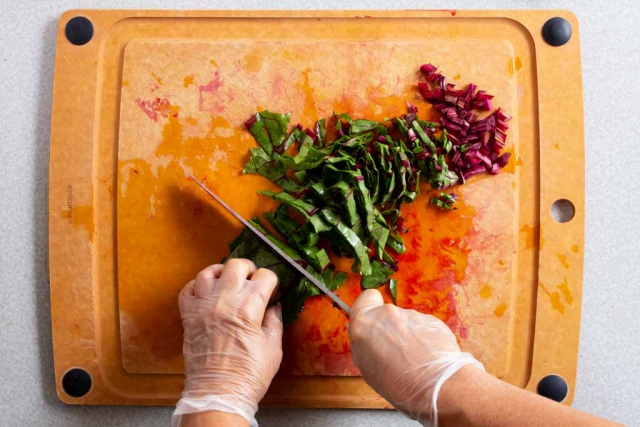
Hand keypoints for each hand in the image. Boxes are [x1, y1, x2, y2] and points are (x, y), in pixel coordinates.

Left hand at [172, 259, 282, 426]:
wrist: (217, 394)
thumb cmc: (248, 375)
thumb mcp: (273, 348)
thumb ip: (274, 322)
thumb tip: (275, 306)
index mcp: (248, 307)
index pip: (264, 276)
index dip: (271, 280)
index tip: (272, 290)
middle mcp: (224, 301)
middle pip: (236, 265)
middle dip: (249, 269)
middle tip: (253, 280)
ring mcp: (202, 306)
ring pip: (208, 272)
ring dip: (222, 273)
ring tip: (229, 281)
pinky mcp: (188, 316)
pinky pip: (188, 289)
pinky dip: (197, 285)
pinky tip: (207, 292)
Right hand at [348, 289, 483, 426]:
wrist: (436, 385)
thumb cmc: (397, 385)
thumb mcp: (367, 368)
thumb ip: (366, 345)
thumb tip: (368, 339)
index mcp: (364, 324)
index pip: (365, 298)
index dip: (370, 308)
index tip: (373, 322)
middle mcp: (386, 314)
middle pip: (386, 314)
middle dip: (390, 328)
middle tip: (395, 351)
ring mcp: (411, 315)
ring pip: (406, 322)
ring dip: (408, 335)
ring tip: (415, 359)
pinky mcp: (431, 319)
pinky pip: (423, 327)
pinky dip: (424, 338)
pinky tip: (428, 357)